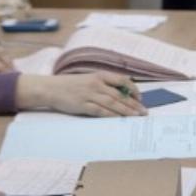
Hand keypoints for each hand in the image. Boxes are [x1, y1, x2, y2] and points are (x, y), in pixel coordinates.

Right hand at [15, 71, 146, 117]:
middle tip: (144, 112)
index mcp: (99, 75)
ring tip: (136, 117)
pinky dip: (111, 115)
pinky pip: (101, 111)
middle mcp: (96, 84)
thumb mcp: (88, 79)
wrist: (51, 88)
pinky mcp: (83, 105)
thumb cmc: (70, 85)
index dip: (133, 89)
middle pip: (120, 95)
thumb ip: (103, 85)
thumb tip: (121, 96)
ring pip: (113, 103)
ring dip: (126, 111)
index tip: (140, 98)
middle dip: (134, 104)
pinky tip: (119, 119)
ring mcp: (90, 94)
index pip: (122, 80)